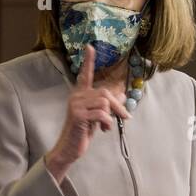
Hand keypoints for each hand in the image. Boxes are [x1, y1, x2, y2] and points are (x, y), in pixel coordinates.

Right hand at [45, 44, 129, 182]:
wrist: (69, 148)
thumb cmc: (82, 132)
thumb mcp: (97, 117)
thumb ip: (107, 105)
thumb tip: (122, 94)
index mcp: (80, 95)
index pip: (85, 75)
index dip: (88, 61)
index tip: (90, 46)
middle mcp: (76, 97)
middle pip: (105, 93)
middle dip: (118, 106)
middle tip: (126, 117)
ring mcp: (76, 105)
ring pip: (105, 102)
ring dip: (112, 116)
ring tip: (106, 126)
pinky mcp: (78, 115)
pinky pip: (102, 113)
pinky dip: (107, 122)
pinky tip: (102, 130)